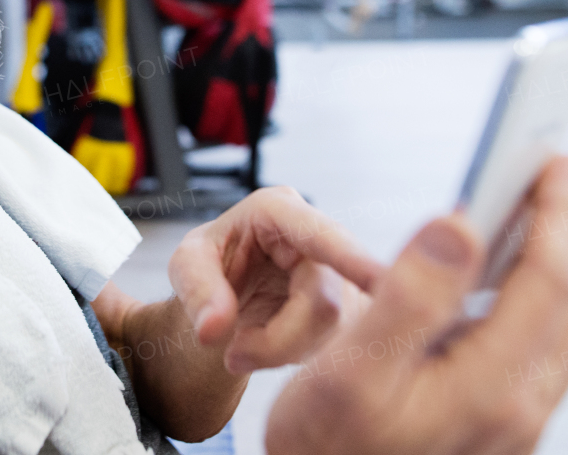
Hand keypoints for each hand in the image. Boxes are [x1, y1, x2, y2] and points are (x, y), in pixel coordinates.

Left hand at [168, 186, 383, 374]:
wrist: (226, 292)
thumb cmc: (210, 264)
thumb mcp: (186, 267)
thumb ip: (196, 291)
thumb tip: (213, 329)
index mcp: (277, 211)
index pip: (320, 234)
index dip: (350, 258)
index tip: (382, 279)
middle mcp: (318, 237)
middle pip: (324, 301)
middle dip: (278, 340)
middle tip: (234, 355)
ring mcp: (342, 275)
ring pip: (333, 331)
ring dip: (283, 352)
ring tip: (245, 346)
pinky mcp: (353, 309)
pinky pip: (338, 345)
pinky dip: (297, 356)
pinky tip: (272, 346)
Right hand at [266, 157, 567, 454]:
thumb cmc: (325, 448)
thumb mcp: (349, 368)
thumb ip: (408, 296)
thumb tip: (456, 228)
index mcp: (488, 386)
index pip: (548, 280)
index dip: (553, 214)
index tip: (548, 165)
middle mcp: (516, 409)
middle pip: (565, 302)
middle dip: (559, 231)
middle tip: (543, 180)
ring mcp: (513, 425)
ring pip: (559, 331)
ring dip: (550, 270)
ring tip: (524, 225)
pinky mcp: (500, 431)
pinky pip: (539, 357)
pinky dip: (532, 308)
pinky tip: (497, 294)